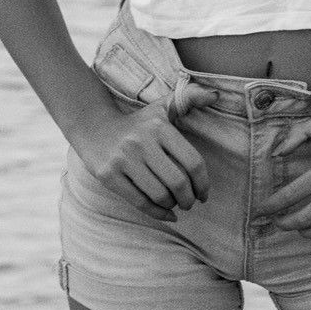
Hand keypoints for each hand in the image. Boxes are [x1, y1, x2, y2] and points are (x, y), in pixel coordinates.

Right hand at [69, 85, 218, 221]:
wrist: (94, 127)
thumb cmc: (138, 122)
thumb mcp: (163, 107)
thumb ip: (191, 97)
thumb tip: (216, 95)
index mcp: (160, 127)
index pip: (193, 161)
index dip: (203, 183)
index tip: (204, 194)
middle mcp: (142, 142)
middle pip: (178, 182)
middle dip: (189, 199)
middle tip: (190, 203)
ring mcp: (124, 159)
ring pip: (159, 194)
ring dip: (173, 205)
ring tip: (176, 204)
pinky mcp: (109, 175)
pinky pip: (139, 202)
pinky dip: (157, 213)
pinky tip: (166, 214)